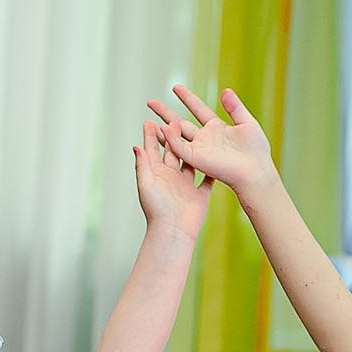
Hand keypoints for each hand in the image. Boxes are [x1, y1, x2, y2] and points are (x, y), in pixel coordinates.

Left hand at [134, 119, 208, 236]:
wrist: (173, 231)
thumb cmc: (156, 210)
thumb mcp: (146, 184)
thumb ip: (142, 165)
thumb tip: (136, 146)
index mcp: (157, 176)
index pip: (152, 152)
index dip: (150, 137)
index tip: (150, 121)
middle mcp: (171, 179)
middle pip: (172, 154)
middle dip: (171, 137)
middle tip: (172, 120)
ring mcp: (186, 186)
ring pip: (190, 163)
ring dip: (191, 149)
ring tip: (193, 132)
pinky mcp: (200, 195)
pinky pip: (208, 181)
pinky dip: (211, 171)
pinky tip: (215, 158)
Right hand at [147, 84, 273, 193]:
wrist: (255, 170)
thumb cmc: (256, 151)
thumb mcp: (247, 122)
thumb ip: (234, 107)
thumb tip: (225, 91)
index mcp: (216, 128)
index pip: (198, 109)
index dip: (187, 98)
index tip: (175, 87)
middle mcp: (204, 138)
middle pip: (180, 122)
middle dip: (165, 112)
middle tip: (151, 102)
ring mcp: (199, 149)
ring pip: (175, 135)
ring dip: (162, 127)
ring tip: (148, 118)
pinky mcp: (196, 159)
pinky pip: (179, 147)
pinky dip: (170, 138)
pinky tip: (162, 128)